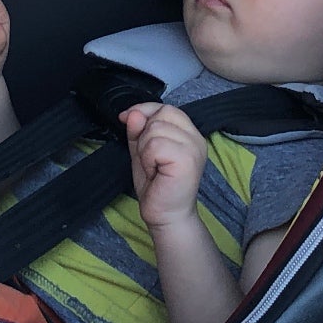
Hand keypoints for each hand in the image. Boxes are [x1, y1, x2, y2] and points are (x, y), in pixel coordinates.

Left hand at [122, 102, 206, 230]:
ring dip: (145, 150)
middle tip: (150, 159)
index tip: (127, 119)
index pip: (166, 107)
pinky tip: (156, 172)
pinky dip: (148, 159)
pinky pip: (156, 145)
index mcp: (188, 133)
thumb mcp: (142, 150)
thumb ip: (138, 130)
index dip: (144, 111)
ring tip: (153, 167)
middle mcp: (196, 137)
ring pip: (155, 129)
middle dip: (145, 135)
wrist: (165, 215)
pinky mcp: (187, 160)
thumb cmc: (156, 185)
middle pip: (161, 114)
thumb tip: (133, 113)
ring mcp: (194, 148)